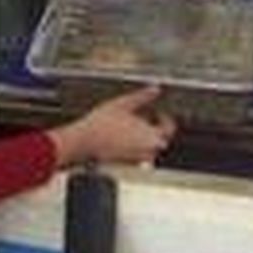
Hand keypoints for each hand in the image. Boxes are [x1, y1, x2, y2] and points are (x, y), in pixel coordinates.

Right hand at [48, 85, 176, 166]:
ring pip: (150, 148)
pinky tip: (124, 135)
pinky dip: (136, 144)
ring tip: (133, 124)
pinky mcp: (127, 164)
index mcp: (152, 137)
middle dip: (156, 128)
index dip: (165, 118)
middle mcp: (148, 152)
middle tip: (147, 116)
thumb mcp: (124, 104)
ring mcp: (137, 160)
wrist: (83, 144)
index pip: (169, 129)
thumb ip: (143, 96)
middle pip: (161, 140)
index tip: (158, 111)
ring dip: (146, 136)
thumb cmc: (102, 124)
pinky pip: (139, 154)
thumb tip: (155, 89)